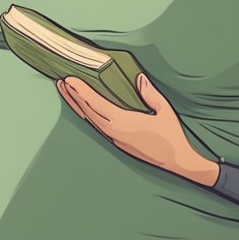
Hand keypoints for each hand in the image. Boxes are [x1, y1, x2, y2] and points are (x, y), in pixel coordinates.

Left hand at [56, 73, 218, 185]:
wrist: (176, 160)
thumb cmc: (172, 135)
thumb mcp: (165, 111)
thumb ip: (150, 94)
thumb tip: (139, 78)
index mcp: (124, 122)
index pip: (96, 104)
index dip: (81, 91)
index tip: (70, 80)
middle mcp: (115, 131)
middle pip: (88, 112)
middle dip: (74, 96)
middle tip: (62, 82)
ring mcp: (115, 139)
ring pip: (90, 120)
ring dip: (78, 105)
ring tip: (67, 92)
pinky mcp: (117, 143)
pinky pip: (97, 126)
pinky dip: (87, 114)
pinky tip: (83, 108)